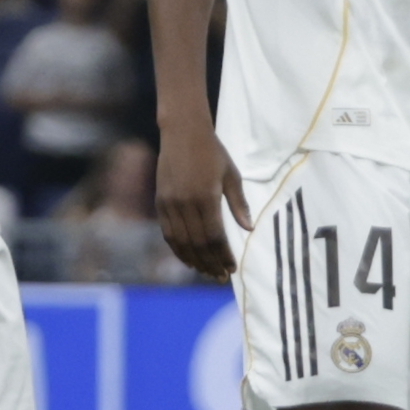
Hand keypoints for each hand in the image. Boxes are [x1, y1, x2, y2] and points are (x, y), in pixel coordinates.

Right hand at [156, 122, 249, 280]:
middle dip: (210, 263)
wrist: (182, 132)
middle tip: (221, 277)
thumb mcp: (231, 175)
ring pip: (181, 242)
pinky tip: (188, 258)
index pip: (215, 237)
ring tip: (206, 272)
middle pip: (198, 244)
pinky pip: (168, 233)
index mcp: (206, 197)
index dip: (223, 256)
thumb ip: (239, 203)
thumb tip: (249, 229)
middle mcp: (185, 203)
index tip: (232, 268)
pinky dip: (178, 249)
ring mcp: (170, 203)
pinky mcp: (160, 202)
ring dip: (194, 260)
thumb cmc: (212, 152)